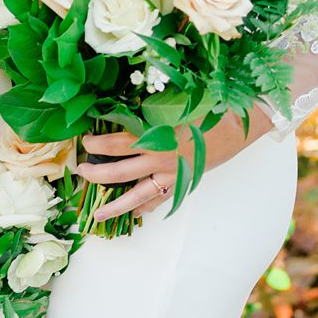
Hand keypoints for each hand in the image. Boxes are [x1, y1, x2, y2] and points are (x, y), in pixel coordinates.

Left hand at [75, 107, 267, 223]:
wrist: (237, 124)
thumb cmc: (205, 107)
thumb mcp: (173, 103)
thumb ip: (147, 110)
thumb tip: (123, 109)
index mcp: (154, 135)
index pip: (115, 143)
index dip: (95, 145)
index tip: (84, 142)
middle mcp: (158, 158)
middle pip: (118, 172)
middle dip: (95, 175)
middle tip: (80, 172)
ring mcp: (170, 174)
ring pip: (136, 195)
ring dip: (115, 205)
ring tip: (97, 214)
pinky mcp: (182, 183)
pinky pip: (160, 200)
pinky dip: (146, 207)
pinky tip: (135, 212)